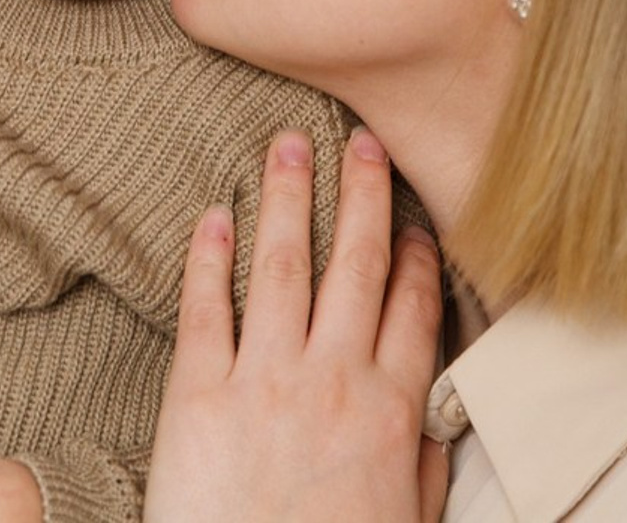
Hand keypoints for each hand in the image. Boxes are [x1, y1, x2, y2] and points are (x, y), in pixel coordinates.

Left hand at [144, 128, 446, 522]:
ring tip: (288, 146)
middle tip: (361, 141)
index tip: (409, 217)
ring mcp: (264, 380)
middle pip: (354, 265)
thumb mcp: (404, 520)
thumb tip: (429, 405)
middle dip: (361, 195)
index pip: (411, 306)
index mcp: (389, 411)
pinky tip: (212, 215)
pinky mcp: (197, 394)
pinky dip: (208, 257)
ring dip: (288, 199)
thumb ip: (419, 457)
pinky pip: (205, 309)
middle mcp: (332, 379)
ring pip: (283, 266)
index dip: (412, 253)